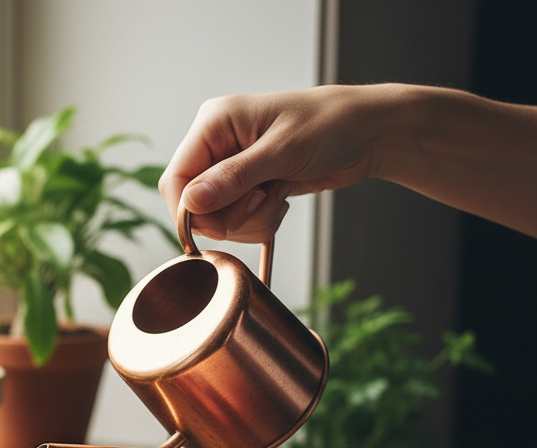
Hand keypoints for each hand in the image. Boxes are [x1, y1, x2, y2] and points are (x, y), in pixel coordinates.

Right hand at [162, 84, 536, 240]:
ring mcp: (230, 167)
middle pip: (194, 204)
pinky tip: (279, 200)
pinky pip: (236, 221)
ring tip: (277, 197)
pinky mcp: (246, 186)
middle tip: (260, 202)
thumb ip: (232, 179)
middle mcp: (216, 145)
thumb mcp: (281, 152)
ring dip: (248, 221)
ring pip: (215, 218)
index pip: (176, 178)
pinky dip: (257, 222)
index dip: (190, 211)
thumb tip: (191, 203)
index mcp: (214, 123)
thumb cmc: (331, 125)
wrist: (368, 134)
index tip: (217, 227)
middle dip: (228, 216)